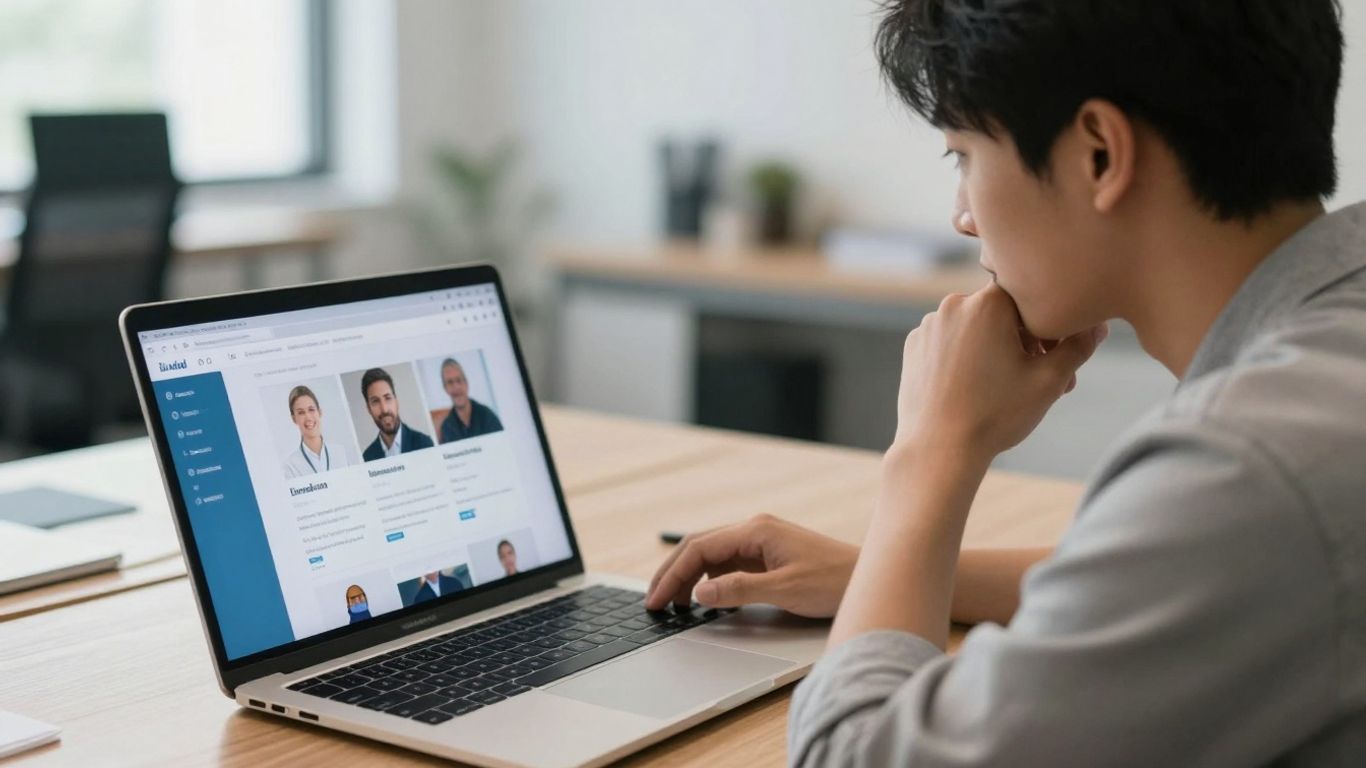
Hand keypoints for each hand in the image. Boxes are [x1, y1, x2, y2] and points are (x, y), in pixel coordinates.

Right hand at [644, 514, 857, 617]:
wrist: (867, 577)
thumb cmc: (834, 580)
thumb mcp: (785, 588)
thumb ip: (740, 589)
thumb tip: (700, 593)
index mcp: (756, 530)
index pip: (699, 548)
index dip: (672, 574)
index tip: (656, 599)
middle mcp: (754, 530)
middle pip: (699, 548)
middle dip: (672, 574)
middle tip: (654, 602)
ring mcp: (760, 542)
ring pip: (711, 556)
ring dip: (689, 578)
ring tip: (673, 604)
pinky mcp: (766, 556)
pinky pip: (727, 565)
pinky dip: (708, 580)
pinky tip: (703, 599)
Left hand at [893, 282, 1105, 459]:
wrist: (937, 450)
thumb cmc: (995, 415)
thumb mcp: (1049, 381)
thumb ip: (1078, 347)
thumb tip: (1098, 326)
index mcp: (987, 303)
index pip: (1031, 298)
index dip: (1048, 328)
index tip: (1054, 358)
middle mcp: (954, 305)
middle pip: (1002, 314)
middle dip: (1026, 343)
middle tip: (1043, 382)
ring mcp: (929, 325)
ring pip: (975, 329)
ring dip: (996, 350)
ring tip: (1009, 389)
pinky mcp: (914, 347)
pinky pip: (950, 343)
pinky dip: (967, 358)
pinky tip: (975, 390)